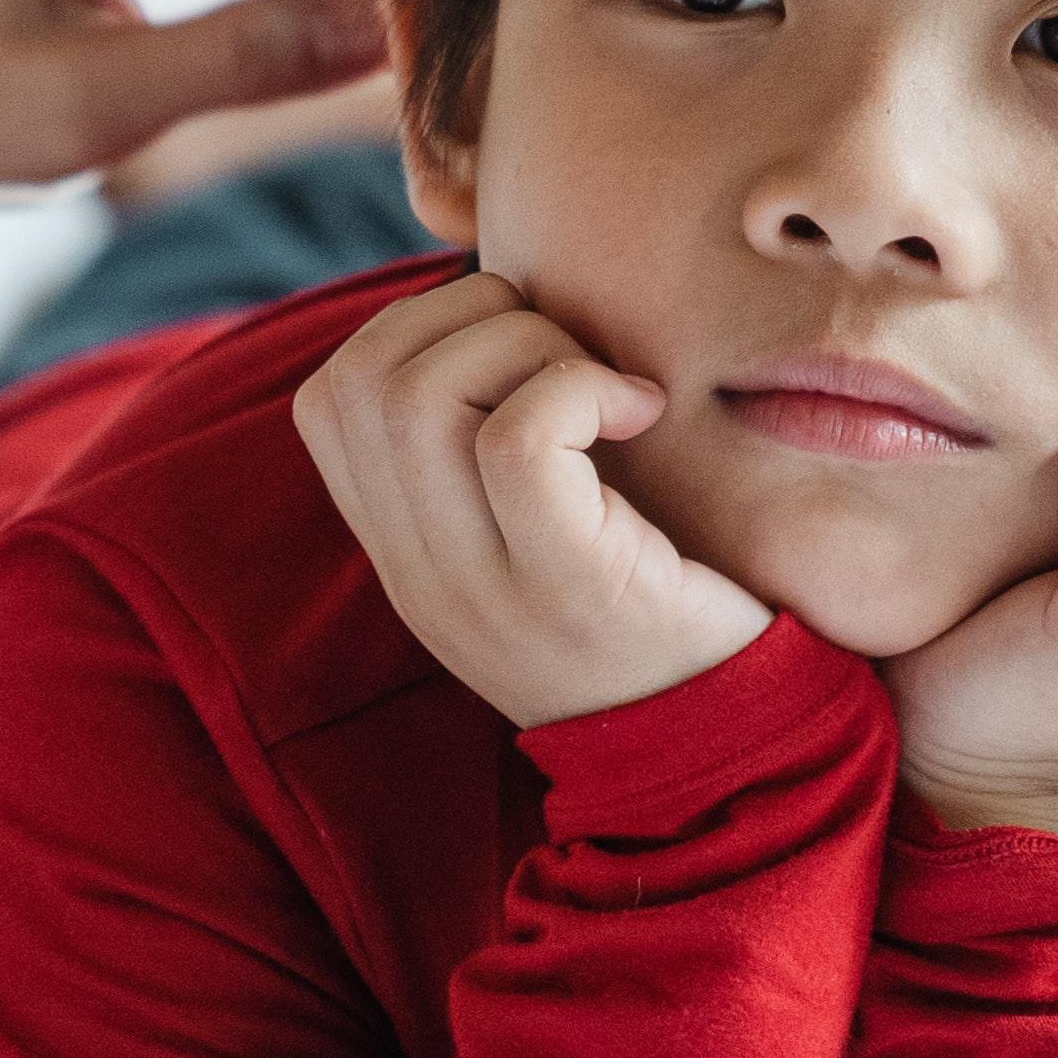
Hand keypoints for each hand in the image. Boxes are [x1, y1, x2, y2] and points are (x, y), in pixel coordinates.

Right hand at [294, 272, 774, 730]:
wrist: (730, 752)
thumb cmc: (660, 614)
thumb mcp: (540, 543)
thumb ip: (489, 460)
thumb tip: (498, 306)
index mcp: (405, 557)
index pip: (328, 402)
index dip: (413, 331)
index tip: (516, 352)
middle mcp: (420, 576)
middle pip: (362, 379)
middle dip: (467, 315)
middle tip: (567, 353)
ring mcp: (480, 587)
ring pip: (422, 394)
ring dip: (525, 343)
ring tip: (602, 384)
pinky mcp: (564, 584)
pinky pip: (515, 436)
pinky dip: (580, 385)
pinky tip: (642, 411)